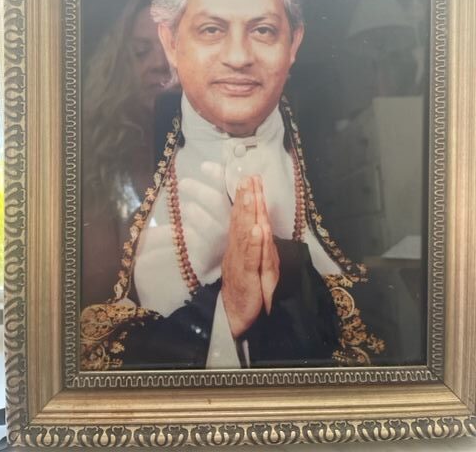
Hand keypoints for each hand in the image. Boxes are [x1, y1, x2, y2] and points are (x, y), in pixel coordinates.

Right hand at [221, 176, 278, 337]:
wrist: (236, 316)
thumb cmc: (246, 289)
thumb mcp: (251, 262)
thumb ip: (253, 245)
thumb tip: (257, 224)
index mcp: (240, 246)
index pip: (243, 218)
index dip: (245, 199)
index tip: (248, 179)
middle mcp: (238, 250)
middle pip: (242, 220)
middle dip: (246, 198)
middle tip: (248, 178)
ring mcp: (241, 262)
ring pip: (246, 233)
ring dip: (248, 213)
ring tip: (251, 194)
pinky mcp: (247, 276)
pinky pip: (252, 257)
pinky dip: (254, 243)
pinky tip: (257, 228)